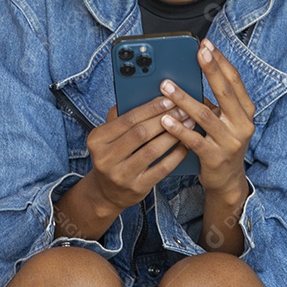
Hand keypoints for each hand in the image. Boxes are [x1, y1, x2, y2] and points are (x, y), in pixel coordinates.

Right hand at [83, 96, 194, 214]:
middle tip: (183, 109)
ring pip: (153, 150)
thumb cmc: (113, 154)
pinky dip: (176, 155)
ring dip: (174, 135)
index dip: (151, 108)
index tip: (169, 98)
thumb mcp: (108, 135)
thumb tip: (147, 95)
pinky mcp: (136, 188)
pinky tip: (185, 145)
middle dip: (165, 119)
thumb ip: (121, 116)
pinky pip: (161, 169)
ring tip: (188, 124)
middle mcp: (105, 158)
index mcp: (97, 139)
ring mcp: (121, 175)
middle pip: (141, 133)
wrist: (107, 192)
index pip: (128, 118)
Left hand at [159, 38, 255, 199]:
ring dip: (184, 99)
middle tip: (195, 53)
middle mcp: (242, 124)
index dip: (220, 61)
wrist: (227, 180)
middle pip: (225, 92)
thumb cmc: (221, 141)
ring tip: (166, 86)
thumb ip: (213, 99)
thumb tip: (190, 73)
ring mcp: (230, 142)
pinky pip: (195, 140)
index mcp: (245, 110)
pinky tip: (165, 120)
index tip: (206, 44)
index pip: (234, 80)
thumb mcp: (224, 118)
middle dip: (210, 69)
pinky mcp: (216, 158)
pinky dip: (179, 129)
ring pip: (205, 115)